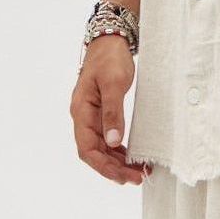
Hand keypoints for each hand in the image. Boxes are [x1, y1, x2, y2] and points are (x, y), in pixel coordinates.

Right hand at [70, 33, 150, 184]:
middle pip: (95, 152)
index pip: (87, 149)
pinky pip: (107, 138)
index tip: (123, 177)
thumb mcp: (114, 84)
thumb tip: (114, 141)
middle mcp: (83, 117)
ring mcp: (91, 116)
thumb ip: (113, 113)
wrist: (109, 40)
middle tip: (137, 178)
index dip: (104, 166)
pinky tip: (132, 156)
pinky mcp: (101, 113)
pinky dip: (119, 150)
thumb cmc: (109, 58)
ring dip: (117, 162)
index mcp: (81, 111)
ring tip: (138, 171)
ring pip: (101, 148)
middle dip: (114, 169)